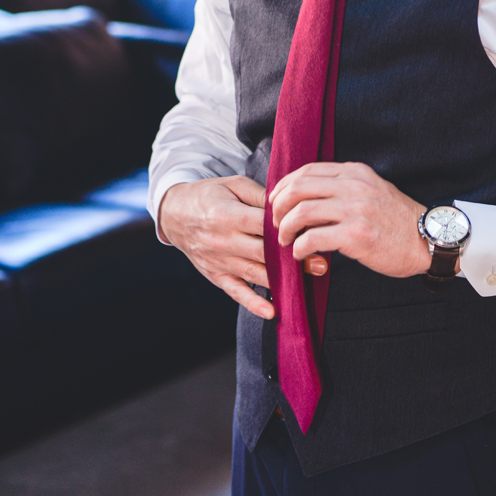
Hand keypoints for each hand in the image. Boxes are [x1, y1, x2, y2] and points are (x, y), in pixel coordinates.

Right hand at [158, 176, 327, 318]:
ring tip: (306, 285)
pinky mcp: (214, 275)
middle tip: (320, 264)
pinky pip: (236, 291)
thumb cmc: (209, 194)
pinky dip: (253, 303)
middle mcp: (222, 240)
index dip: (289, 230)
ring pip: (254, 273)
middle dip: (292, 260)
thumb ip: (260, 195)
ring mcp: (218, 260)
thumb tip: (288, 204)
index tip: (313, 233)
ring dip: (280, 282)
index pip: (264, 226)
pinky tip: (271, 312)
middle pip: (264, 253)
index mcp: (228, 215)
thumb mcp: (232, 184)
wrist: (174, 213)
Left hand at [270, 161, 430, 278]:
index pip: (307, 170)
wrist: (428, 240)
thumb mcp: (372, 191)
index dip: (284, 186)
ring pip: (301, 211)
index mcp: (356, 172)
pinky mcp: (357, 235)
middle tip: (276, 223)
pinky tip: (300, 253)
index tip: (276, 201)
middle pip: (298, 188)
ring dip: (285, 228)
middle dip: (279, 206)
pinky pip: (313, 237)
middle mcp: (354, 186)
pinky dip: (299, 247)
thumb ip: (344, 188)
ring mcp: (356, 209)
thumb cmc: (397, 220)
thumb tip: (307, 198)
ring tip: (285, 240)